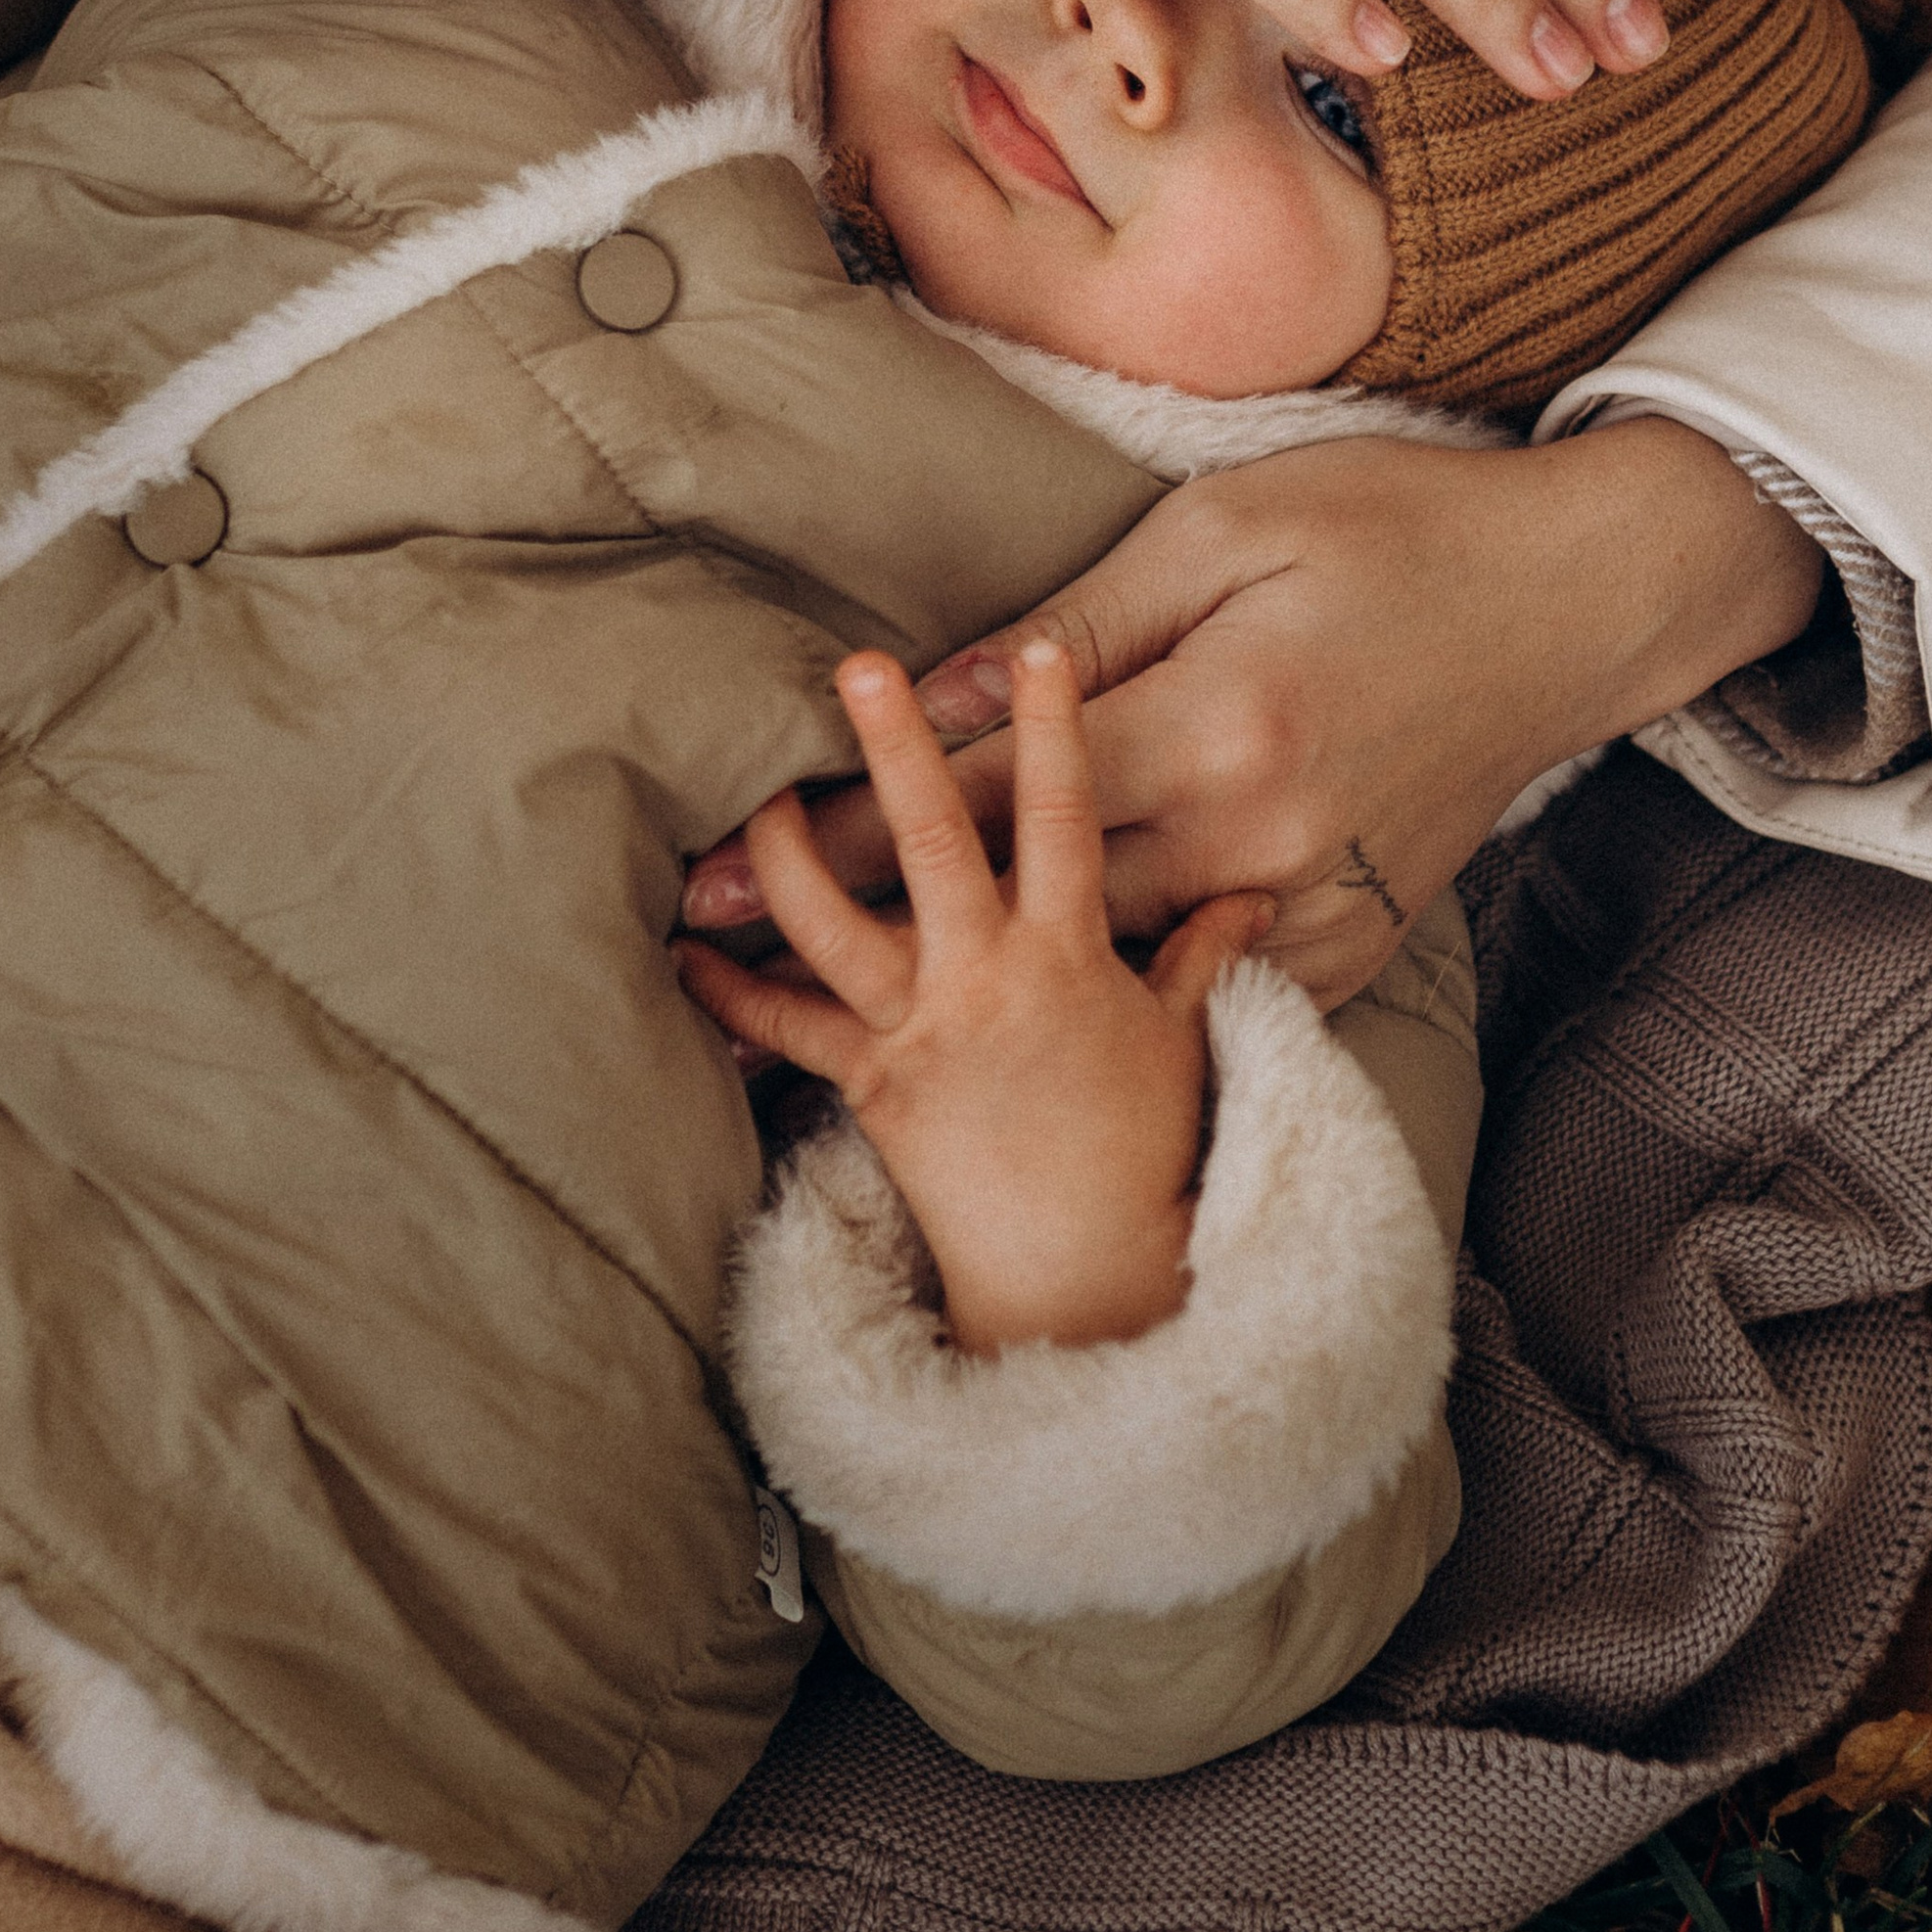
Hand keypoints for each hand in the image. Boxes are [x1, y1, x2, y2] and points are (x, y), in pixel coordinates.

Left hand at [674, 645, 1271, 1349]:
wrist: (1085, 1278)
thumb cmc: (1149, 1153)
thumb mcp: (1186, 1038)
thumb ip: (1201, 950)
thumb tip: (1247, 893)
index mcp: (1069, 952)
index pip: (1065, 812)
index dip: (1051, 728)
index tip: (1035, 654)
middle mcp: (986, 977)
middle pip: (934, 837)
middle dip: (896, 747)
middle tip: (859, 667)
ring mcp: (921, 1029)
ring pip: (834, 921)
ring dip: (787, 852)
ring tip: (753, 790)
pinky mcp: (872, 1086)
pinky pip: (787, 1029)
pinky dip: (732, 992)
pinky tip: (684, 950)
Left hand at [682, 423, 1825, 1006]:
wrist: (1577, 603)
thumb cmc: (1396, 526)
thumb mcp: (1224, 529)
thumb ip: (1076, 622)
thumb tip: (932, 687)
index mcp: (1215, 723)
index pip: (992, 790)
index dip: (855, 821)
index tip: (724, 851)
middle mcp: (1255, 839)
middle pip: (1023, 905)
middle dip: (869, 921)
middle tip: (722, 936)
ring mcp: (1311, 904)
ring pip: (1106, 970)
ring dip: (969, 987)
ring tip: (827, 1015)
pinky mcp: (1355, 937)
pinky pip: (1210, 992)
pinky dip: (1116, 1009)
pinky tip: (1025, 1039)